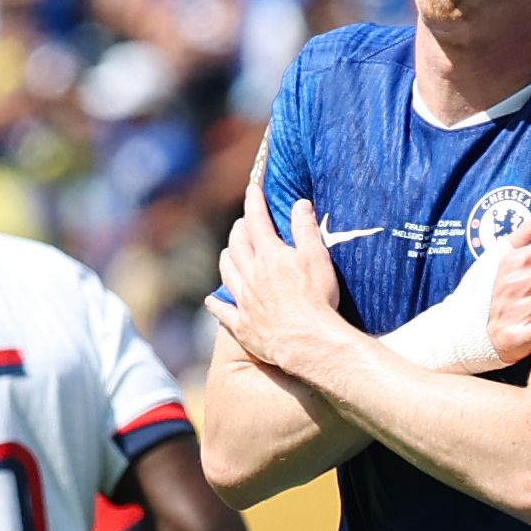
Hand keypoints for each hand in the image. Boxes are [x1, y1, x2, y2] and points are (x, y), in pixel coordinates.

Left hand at [204, 163, 353, 378]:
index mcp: (270, 255)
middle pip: (237, 244)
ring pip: (226, 272)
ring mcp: (244, 300)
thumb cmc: (317, 300)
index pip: (258, 220)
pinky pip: (222, 311)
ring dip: (227, 258)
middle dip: (240, 229)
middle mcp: (251, 274)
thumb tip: (299, 204)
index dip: (255, 202)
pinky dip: (215, 303)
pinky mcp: (242, 325)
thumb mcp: (318, 259)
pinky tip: (212, 300)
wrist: (308, 342)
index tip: (253, 188)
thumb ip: (306, 230)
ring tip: (229, 252)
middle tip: (244, 223)